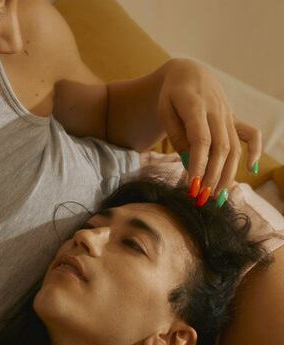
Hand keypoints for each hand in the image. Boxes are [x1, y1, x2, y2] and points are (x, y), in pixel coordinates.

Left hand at [157, 58, 260, 200]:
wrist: (188, 73)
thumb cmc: (171, 95)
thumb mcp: (164, 111)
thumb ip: (176, 135)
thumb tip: (187, 161)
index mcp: (194, 105)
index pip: (200, 139)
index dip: (197, 164)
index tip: (191, 186)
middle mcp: (216, 111)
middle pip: (220, 148)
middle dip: (212, 176)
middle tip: (202, 198)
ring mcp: (228, 115)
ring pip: (234, 147)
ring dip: (228, 173)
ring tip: (217, 196)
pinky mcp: (234, 118)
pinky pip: (250, 134)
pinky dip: (253, 151)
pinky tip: (250, 169)